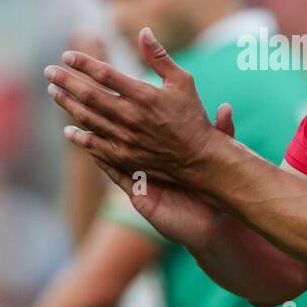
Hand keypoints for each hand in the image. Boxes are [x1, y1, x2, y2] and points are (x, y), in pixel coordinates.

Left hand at [44, 27, 224, 184]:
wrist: (199, 159)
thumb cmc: (191, 117)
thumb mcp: (182, 81)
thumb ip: (160, 57)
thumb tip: (143, 31)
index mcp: (144, 95)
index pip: (105, 74)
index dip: (83, 63)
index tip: (67, 56)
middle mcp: (131, 116)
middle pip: (89, 95)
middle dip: (65, 81)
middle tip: (49, 72)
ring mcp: (125, 138)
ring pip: (87, 118)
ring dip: (67, 104)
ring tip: (53, 92)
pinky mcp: (123, 156)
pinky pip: (94, 145)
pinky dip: (79, 136)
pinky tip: (68, 129)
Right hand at [85, 104, 236, 250]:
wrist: (212, 222)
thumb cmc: (213, 188)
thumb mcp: (220, 155)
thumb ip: (223, 130)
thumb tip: (226, 106)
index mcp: (167, 148)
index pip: (148, 122)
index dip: (137, 106)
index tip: (123, 84)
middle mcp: (151, 160)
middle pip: (124, 133)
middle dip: (106, 115)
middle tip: (88, 92)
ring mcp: (143, 177)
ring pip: (114, 152)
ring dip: (96, 136)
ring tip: (80, 117)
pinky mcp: (139, 195)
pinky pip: (118, 176)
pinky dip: (106, 162)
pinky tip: (92, 148)